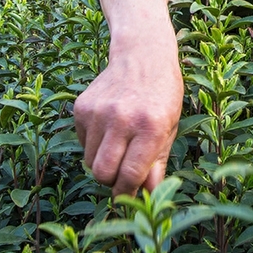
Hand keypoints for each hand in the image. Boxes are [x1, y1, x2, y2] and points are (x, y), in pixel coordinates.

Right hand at [73, 0, 182, 196]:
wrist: (142, 55)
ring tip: (118, 144)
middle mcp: (122, 118)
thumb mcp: (170, 128)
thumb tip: (145, 194)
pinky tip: (109, 127)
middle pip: (102, 173)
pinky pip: (81, 142)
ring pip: (89, 161)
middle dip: (110, 182)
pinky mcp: (81, 107)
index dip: (127, 193)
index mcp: (150, 126)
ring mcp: (99, 111)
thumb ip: (157, 163)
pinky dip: (93, 143)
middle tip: (121, 176)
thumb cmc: (162, 95)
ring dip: (102, 162)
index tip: (127, 196)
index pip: (130, 175)